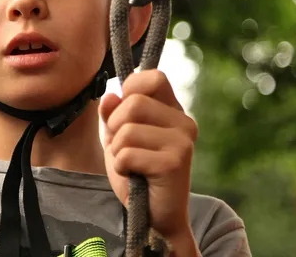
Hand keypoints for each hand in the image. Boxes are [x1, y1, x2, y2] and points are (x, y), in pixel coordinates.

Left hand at [100, 69, 198, 248]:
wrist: (155, 217)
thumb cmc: (137, 174)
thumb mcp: (119, 138)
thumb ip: (113, 115)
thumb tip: (110, 95)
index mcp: (173, 111)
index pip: (154, 77)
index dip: (131, 89)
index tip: (123, 111)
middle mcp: (184, 122)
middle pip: (134, 102)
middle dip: (116, 127)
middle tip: (124, 149)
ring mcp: (182, 141)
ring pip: (127, 129)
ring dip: (118, 151)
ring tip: (131, 165)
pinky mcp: (175, 162)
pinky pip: (127, 153)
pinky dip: (122, 166)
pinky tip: (136, 176)